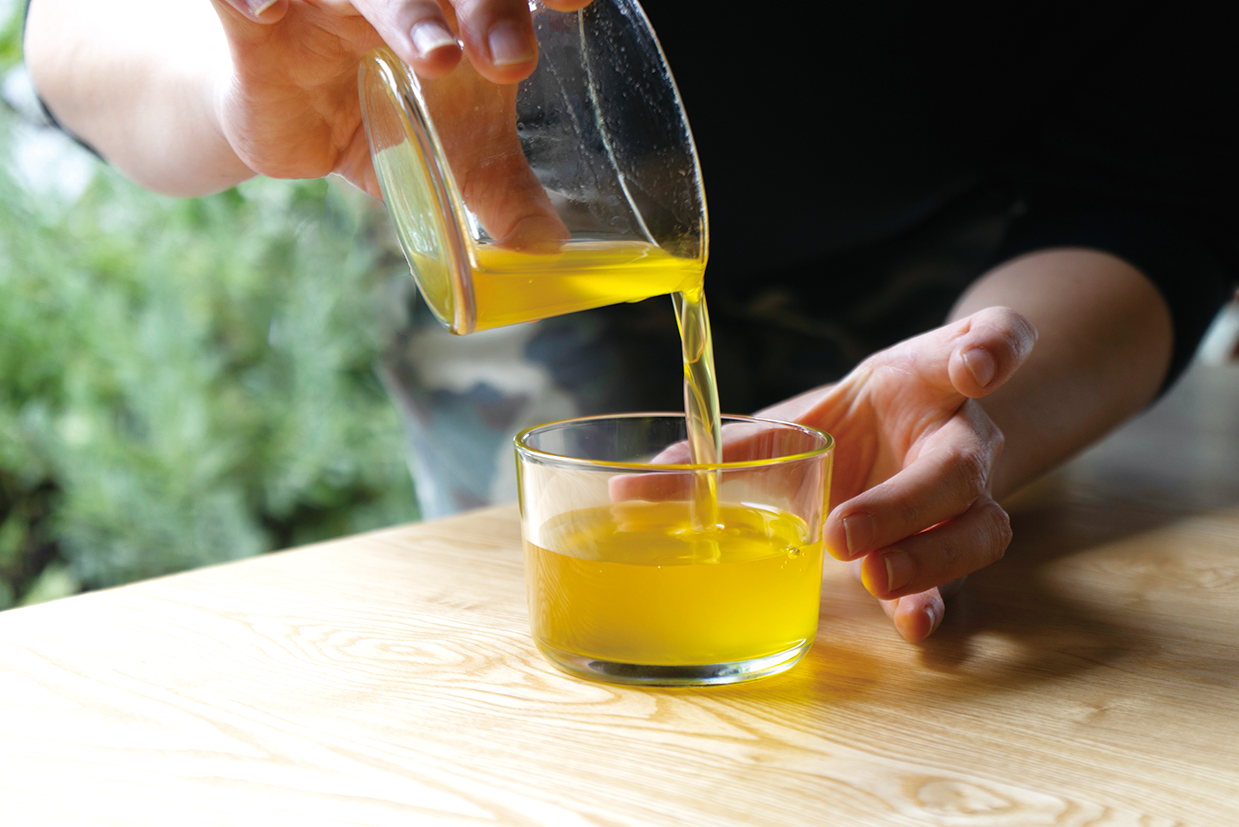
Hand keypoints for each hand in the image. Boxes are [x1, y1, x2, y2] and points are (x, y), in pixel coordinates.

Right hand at [211, 0, 582, 245]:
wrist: (284, 122)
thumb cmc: (382, 119)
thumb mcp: (446, 157)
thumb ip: (500, 192)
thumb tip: (548, 244)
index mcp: (463, 13)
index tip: (577, 7)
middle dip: (489, 8)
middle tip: (511, 61)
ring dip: (405, 10)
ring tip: (437, 56)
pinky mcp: (253, 14)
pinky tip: (270, 12)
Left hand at [758, 307, 1037, 642]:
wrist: (903, 448)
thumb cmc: (855, 424)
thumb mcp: (802, 418)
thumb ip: (733, 448)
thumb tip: (637, 488)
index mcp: (928, 380)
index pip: (986, 340)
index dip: (991, 348)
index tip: (973, 367)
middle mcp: (962, 436)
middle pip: (962, 465)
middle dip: (907, 502)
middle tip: (844, 532)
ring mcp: (970, 498)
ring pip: (980, 528)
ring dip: (929, 558)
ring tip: (875, 579)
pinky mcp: (955, 549)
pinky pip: (964, 579)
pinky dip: (941, 601)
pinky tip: (914, 624)